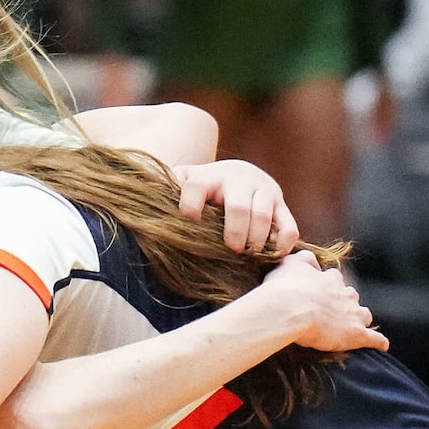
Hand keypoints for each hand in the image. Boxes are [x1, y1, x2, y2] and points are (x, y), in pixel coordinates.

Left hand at [173, 159, 299, 253]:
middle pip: (236, 206)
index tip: (189, 219)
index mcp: (207, 178)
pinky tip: (270, 255)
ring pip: (264, 214)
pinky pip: (288, 224)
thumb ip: (164, 189)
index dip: (189, 203)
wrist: (237, 173)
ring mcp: (262, 190)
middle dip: (234, 230)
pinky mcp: (281, 203)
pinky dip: (283, 242)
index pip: (194, 187)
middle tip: (231, 249)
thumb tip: (139, 204)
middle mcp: (237, 180)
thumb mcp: (182, 182)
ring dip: (256, 238)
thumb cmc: (202, 187)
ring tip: (247, 253)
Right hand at [252, 250, 384, 352]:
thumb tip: (311, 258)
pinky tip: (381, 345)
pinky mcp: (357, 334)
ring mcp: (354, 314)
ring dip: (359, 319)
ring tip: (349, 327)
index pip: (334, 279)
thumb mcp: (289, 264)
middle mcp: (346, 294)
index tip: (317, 292)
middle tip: (329, 311)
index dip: (326, 286)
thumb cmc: (285, 288)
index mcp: (330, 279)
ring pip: (364, 315)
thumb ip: (303, 259)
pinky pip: (375, 338)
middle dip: (343, 303)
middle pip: (351, 296)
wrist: (289, 310)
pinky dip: (378, 341)